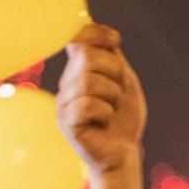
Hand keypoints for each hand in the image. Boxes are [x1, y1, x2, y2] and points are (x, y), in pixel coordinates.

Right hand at [58, 23, 149, 188]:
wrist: (123, 154)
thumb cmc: (124, 120)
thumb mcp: (124, 82)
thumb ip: (113, 58)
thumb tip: (105, 36)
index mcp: (79, 71)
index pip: (78, 39)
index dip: (95, 34)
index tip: (115, 41)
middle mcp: (67, 83)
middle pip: (86, 56)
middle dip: (113, 70)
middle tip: (118, 92)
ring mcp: (64, 103)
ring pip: (87, 80)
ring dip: (111, 94)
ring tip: (112, 108)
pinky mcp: (66, 123)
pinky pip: (86, 104)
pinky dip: (104, 112)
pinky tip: (104, 121)